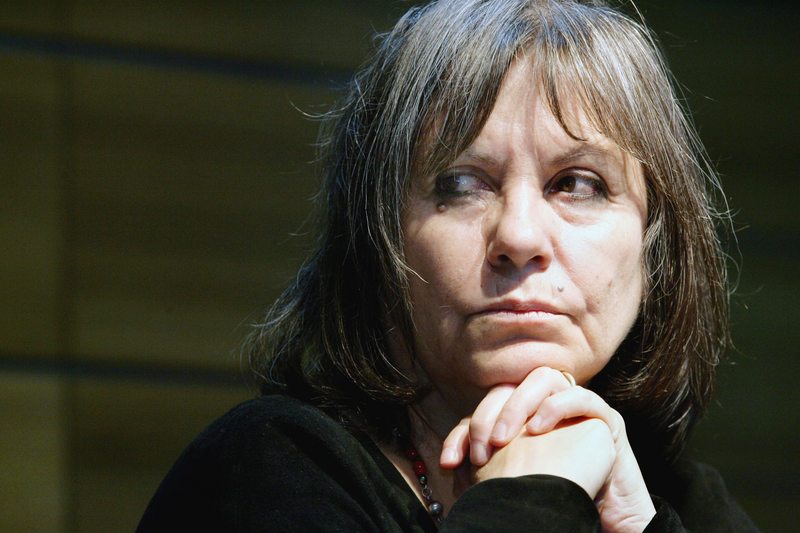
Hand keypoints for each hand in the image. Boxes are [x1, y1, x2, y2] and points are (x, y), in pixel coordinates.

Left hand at [439, 367, 655, 531]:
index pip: (485, 409)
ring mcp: (577, 408)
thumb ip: (484, 469)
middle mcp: (548, 405)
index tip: (450, 463)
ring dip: (518, 404)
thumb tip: (450, 466)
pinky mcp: (605, 418)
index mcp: (523, 419)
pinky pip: (581, 396)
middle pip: (510, 387)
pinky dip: (555, 406)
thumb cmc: (559, 501)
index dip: (463, 432)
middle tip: (482, 450)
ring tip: (504, 439)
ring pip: (543, 378)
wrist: (605, 521)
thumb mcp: (512, 484)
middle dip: (488, 415)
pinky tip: (538, 429)